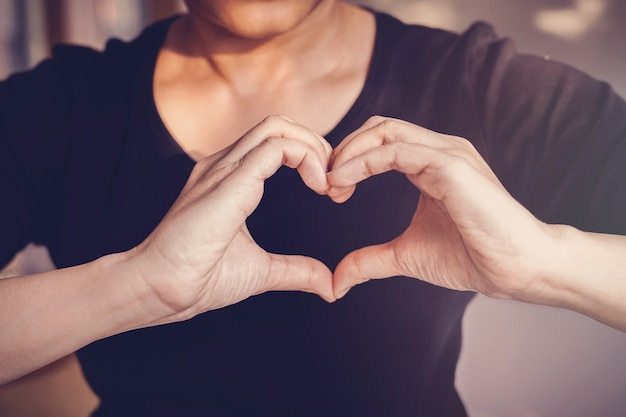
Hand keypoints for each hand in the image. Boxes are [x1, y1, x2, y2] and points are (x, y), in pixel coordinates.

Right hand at [132, 115, 334, 323]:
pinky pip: (275, 148)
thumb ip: (295, 270)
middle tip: (336, 184)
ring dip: (314, 149)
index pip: (277, 142)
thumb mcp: (261, 271)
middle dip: (318, 146)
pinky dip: (307, 158)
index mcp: (230, 178)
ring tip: (328, 185)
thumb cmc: (198, 278)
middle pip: (280, 125)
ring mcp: (224, 168)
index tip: (331, 191)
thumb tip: (327, 284)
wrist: (161, 290)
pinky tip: (318, 187)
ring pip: (279, 127)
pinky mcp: (228, 180)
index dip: (312, 158)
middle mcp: (225, 164)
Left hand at [328, 116, 559, 300]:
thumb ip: (371, 260)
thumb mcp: (406, 255)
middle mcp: (438, 150)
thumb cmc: (472, 257)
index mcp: (429, 164)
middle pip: (378, 127)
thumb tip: (338, 280)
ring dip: (349, 152)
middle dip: (344, 150)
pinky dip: (363, 161)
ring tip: (330, 182)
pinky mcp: (451, 165)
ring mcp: (446, 153)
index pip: (380, 142)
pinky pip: (396, 150)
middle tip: (325, 183)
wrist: (516, 269)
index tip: (329, 189)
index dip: (348, 159)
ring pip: (384, 130)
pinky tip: (343, 181)